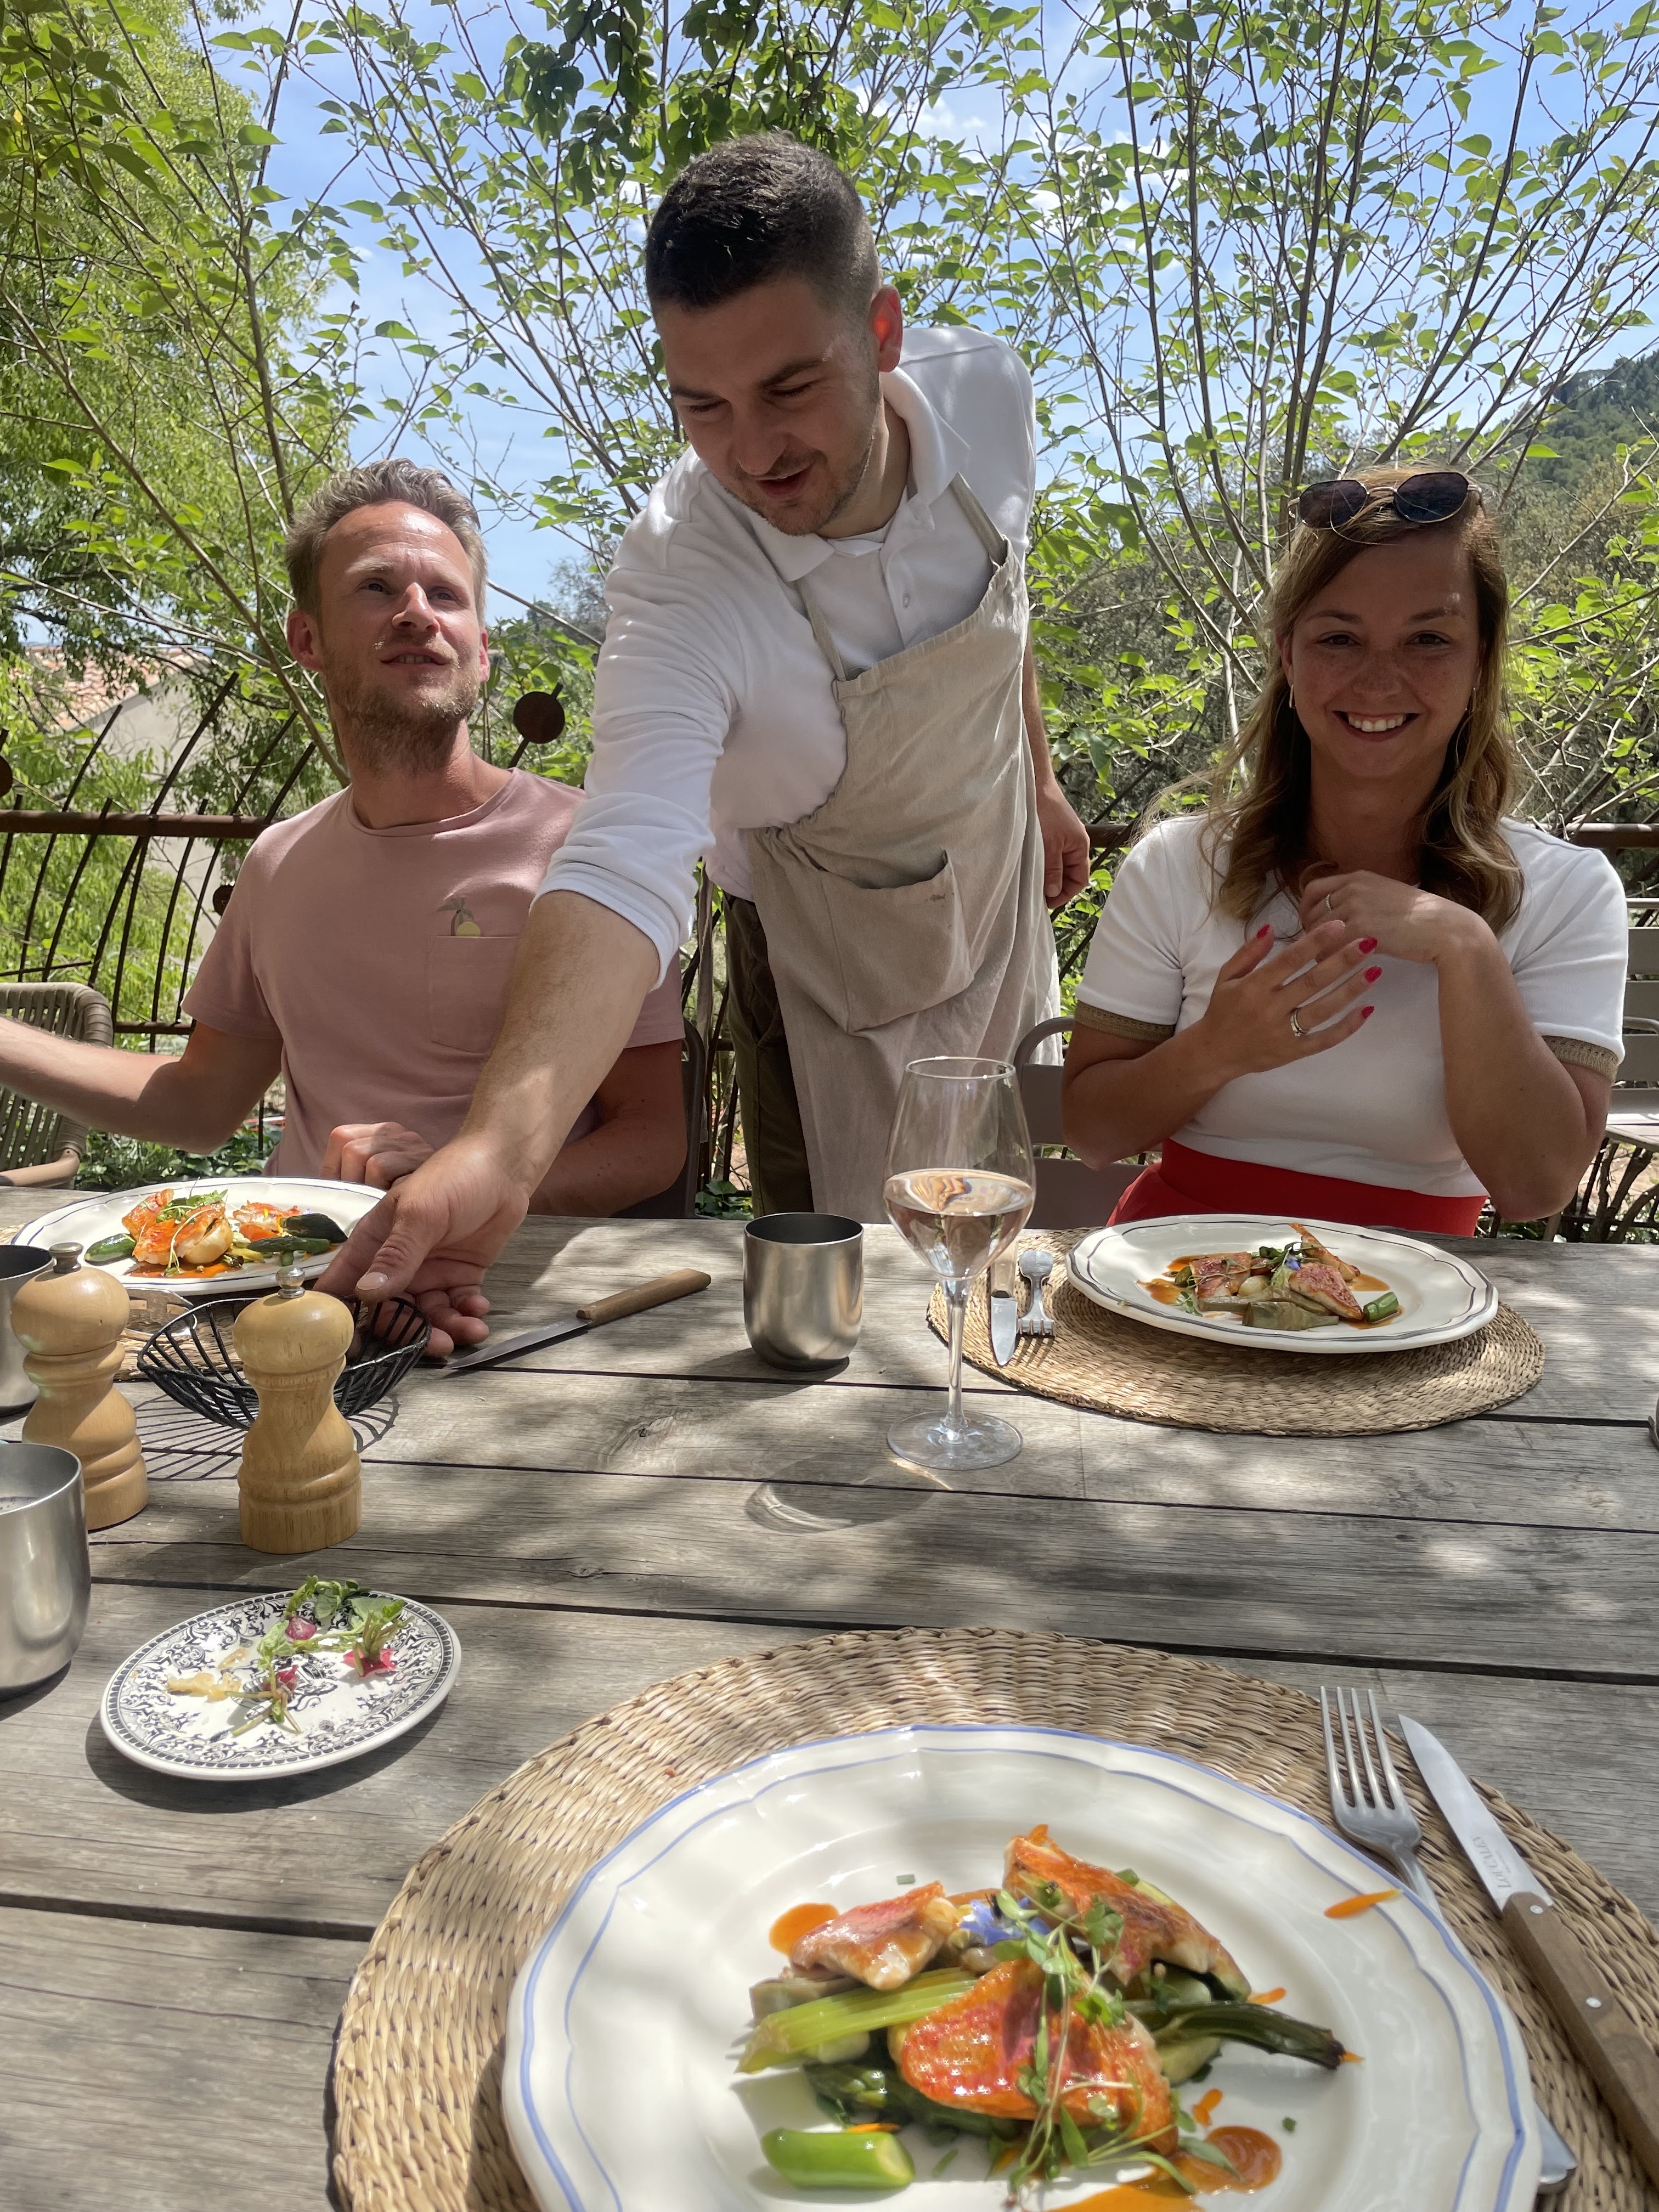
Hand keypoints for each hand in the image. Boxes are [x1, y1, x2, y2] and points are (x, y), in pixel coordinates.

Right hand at [316, 1132, 530, 1357]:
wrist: (504, 1167)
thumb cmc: (454, 1176)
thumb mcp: (419, 1213)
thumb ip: (396, 1255)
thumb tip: (367, 1293)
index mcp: (374, 1243)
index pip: (345, 1284)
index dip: (343, 1318)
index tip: (352, 1349)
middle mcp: (396, 1262)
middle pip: (391, 1311)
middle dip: (411, 1333)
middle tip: (437, 1345)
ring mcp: (429, 1270)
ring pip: (428, 1315)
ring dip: (446, 1328)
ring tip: (469, 1330)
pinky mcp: (459, 1275)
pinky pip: (457, 1306)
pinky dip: (466, 1314)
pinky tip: (479, 1310)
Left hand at [1034, 777, 1092, 907]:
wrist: (1034, 784)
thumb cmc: (1045, 811)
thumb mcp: (1049, 845)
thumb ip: (1052, 869)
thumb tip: (1053, 892)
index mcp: (1080, 847)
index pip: (1080, 879)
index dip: (1065, 893)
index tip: (1047, 901)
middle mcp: (1074, 844)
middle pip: (1069, 874)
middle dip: (1055, 886)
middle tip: (1035, 895)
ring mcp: (1062, 838)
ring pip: (1057, 865)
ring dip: (1046, 875)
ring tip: (1030, 882)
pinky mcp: (1050, 833)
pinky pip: (1049, 855)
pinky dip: (1041, 863)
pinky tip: (1029, 866)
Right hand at [1195, 918, 1379, 1080]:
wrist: (1214, 1054)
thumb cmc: (1222, 1010)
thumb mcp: (1225, 977)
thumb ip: (1248, 953)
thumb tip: (1271, 928)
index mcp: (1254, 987)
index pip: (1290, 960)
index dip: (1316, 941)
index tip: (1339, 925)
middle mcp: (1271, 1009)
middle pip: (1313, 982)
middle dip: (1342, 961)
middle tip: (1369, 942)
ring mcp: (1284, 1032)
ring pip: (1324, 1009)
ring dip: (1351, 990)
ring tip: (1375, 970)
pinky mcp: (1294, 1051)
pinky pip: (1325, 1040)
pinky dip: (1347, 1027)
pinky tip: (1367, 1010)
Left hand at [1299, 870, 1488, 965]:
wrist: (1445, 928)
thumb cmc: (1420, 917)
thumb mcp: (1386, 895)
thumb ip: (1361, 898)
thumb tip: (1338, 914)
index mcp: (1358, 877)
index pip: (1313, 889)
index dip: (1304, 909)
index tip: (1307, 926)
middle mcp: (1353, 887)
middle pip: (1312, 911)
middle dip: (1310, 933)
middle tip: (1318, 950)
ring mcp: (1356, 905)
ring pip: (1318, 930)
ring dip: (1318, 948)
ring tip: (1328, 961)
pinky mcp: (1362, 927)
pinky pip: (1330, 945)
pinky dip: (1329, 958)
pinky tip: (1338, 966)